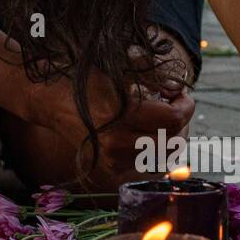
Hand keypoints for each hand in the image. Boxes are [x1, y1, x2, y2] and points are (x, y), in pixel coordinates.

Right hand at [25, 71, 194, 180]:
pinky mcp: (112, 167)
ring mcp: (114, 159)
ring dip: (170, 135)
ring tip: (161, 117)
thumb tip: (178, 92)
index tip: (181, 94)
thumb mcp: (121, 72)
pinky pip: (147, 161)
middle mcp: (118, 143)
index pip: (173, 119)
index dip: (186, 105)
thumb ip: (154, 82)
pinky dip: (154, 147)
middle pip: (173, 141)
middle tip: (175, 105)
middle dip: (181, 122)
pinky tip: (147, 130)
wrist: (53, 102)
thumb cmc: (87, 80)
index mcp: (122, 115)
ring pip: (163, 155)